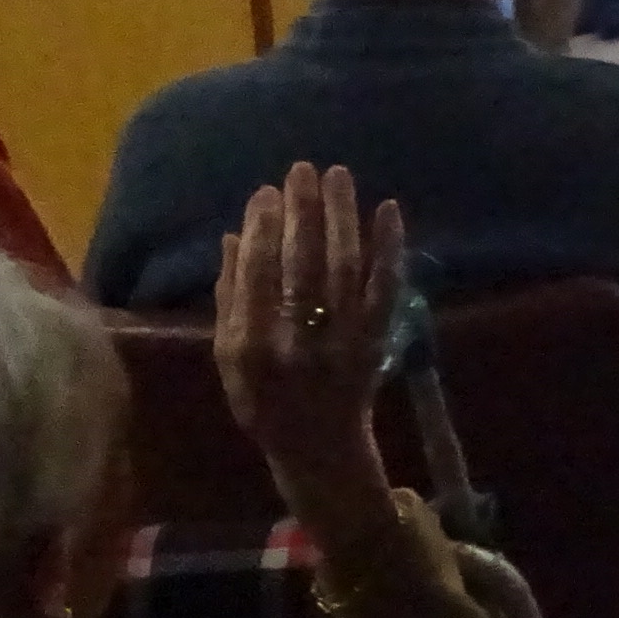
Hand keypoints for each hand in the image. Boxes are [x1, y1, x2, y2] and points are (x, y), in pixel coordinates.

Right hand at [215, 163, 404, 546]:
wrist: (317, 447)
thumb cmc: (263, 399)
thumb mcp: (228, 360)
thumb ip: (229, 299)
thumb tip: (234, 236)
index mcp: (252, 348)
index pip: (258, 276)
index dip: (264, 229)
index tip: (268, 191)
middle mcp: (297, 344)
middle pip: (303, 265)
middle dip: (303, 211)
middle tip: (304, 170)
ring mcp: (342, 342)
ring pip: (345, 268)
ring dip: (343, 216)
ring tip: (338, 176)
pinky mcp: (377, 342)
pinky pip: (387, 289)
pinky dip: (390, 248)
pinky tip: (388, 210)